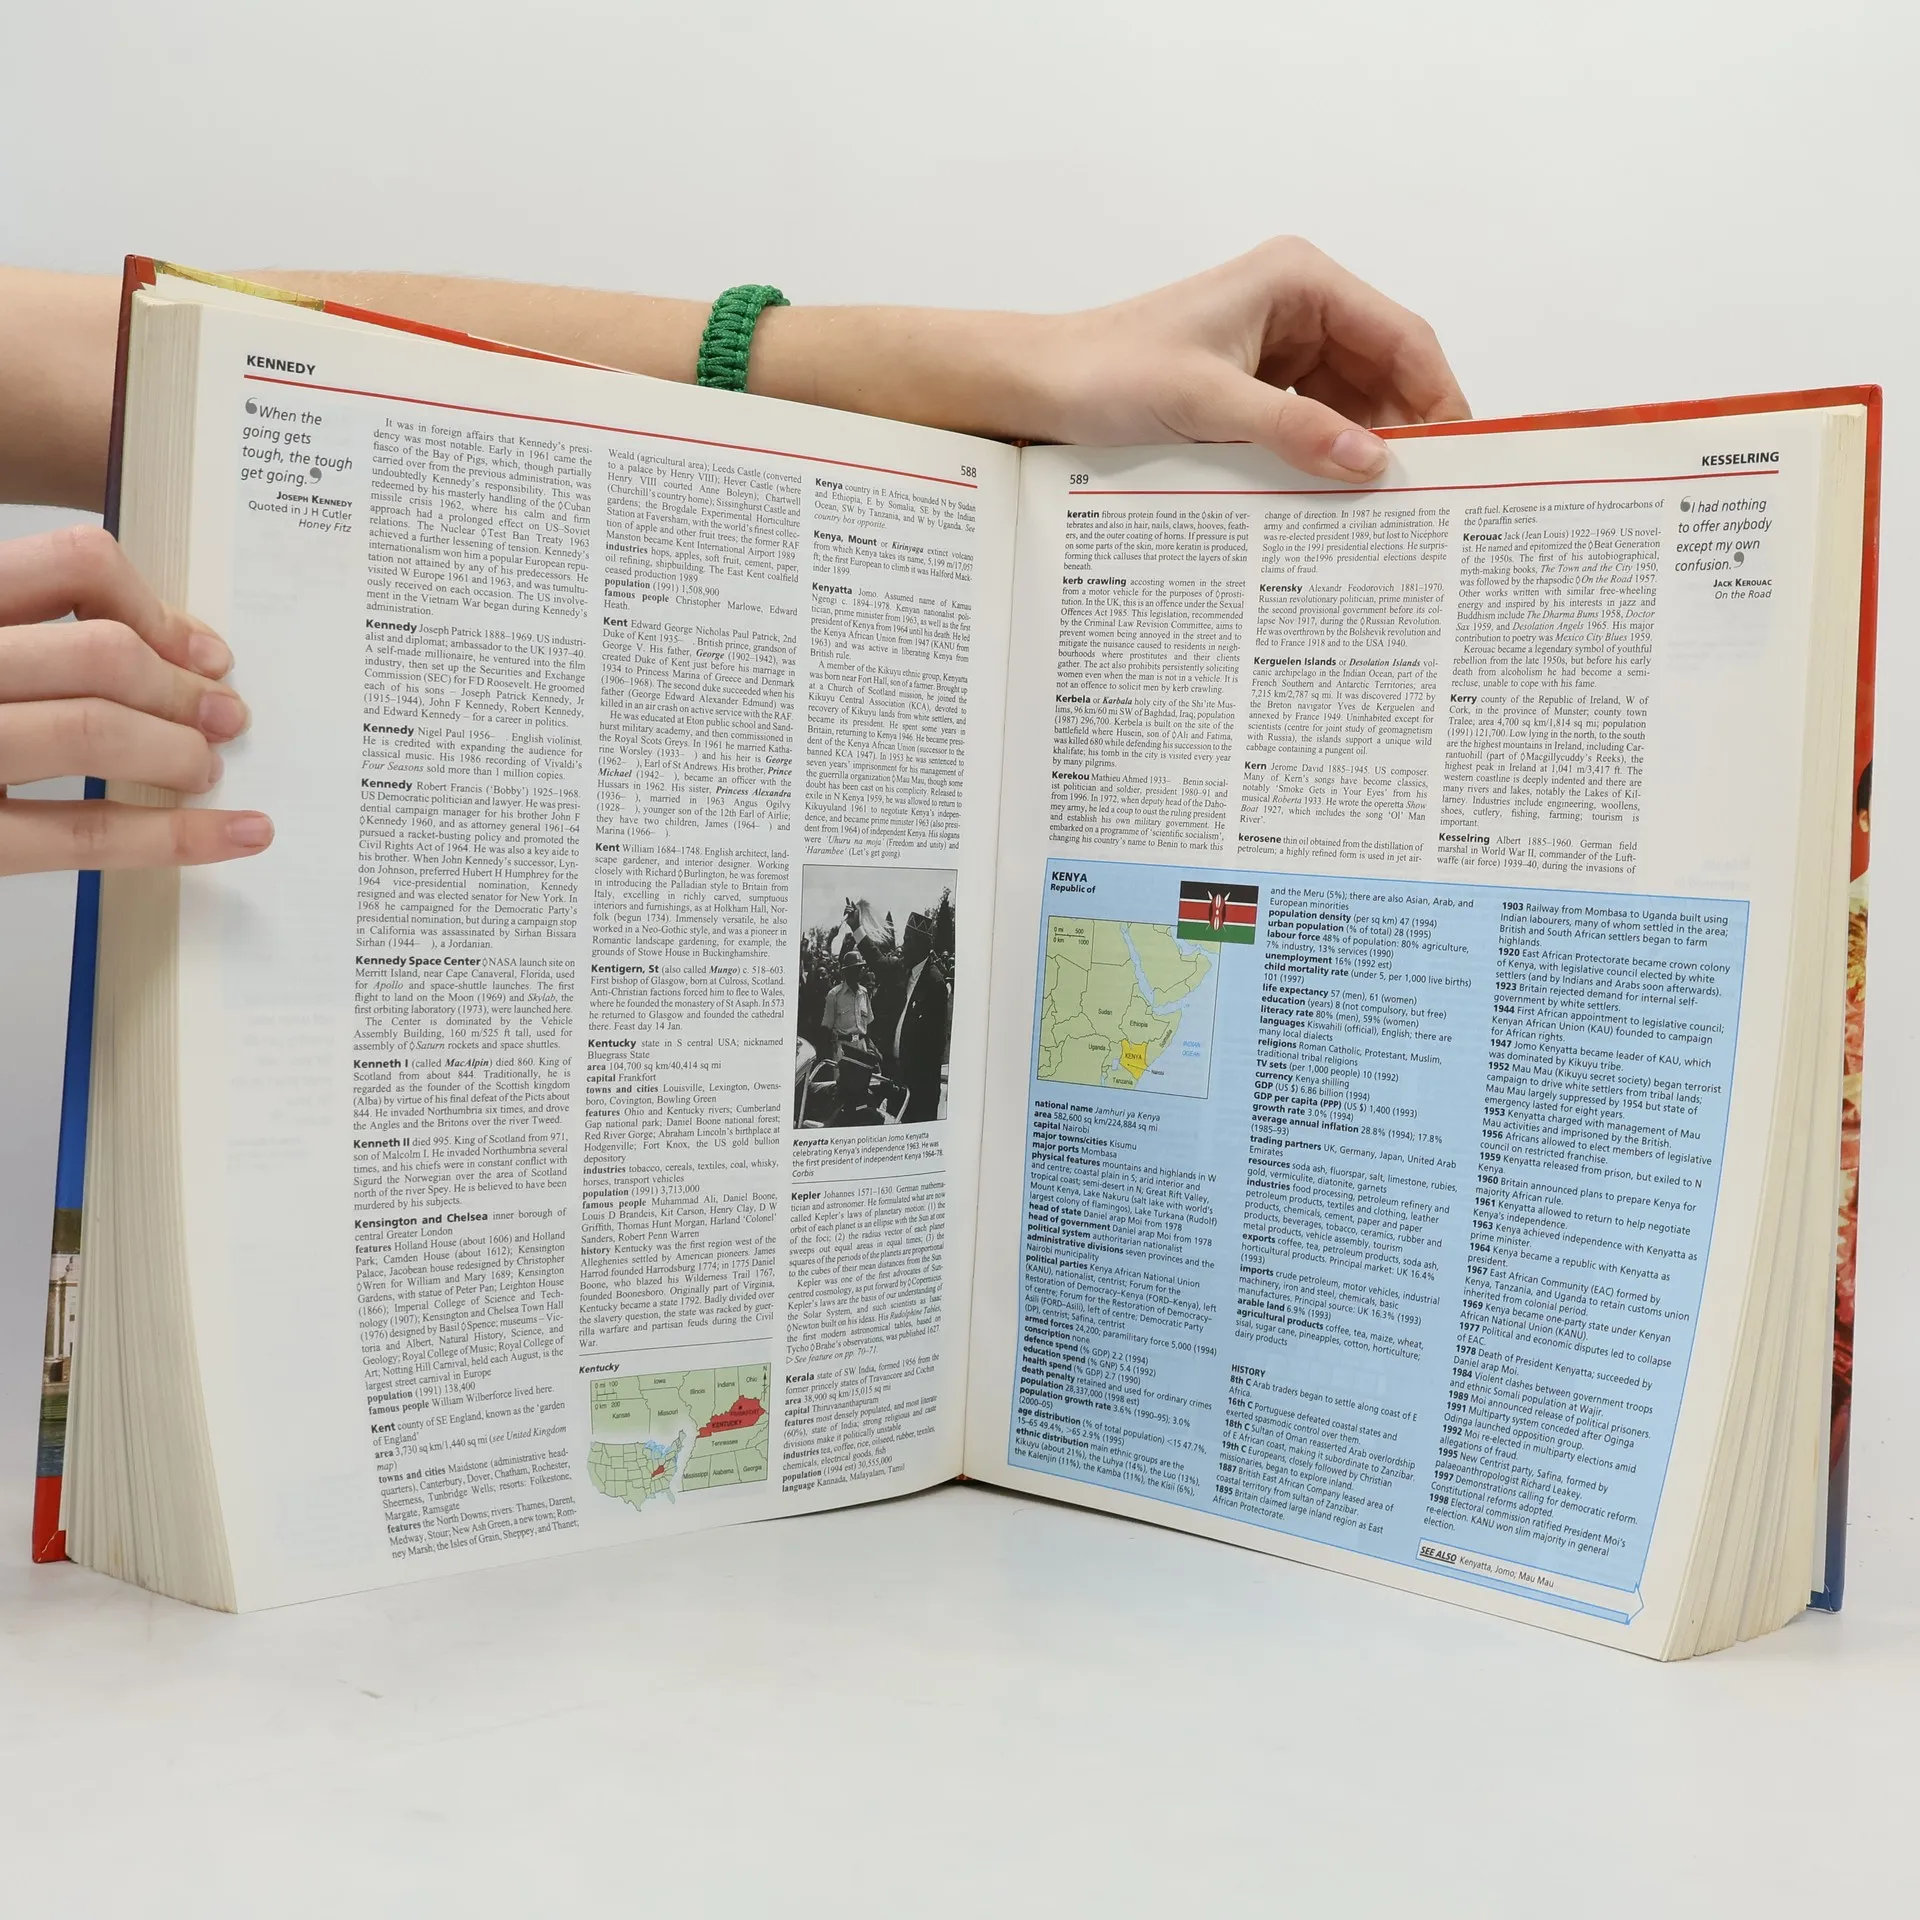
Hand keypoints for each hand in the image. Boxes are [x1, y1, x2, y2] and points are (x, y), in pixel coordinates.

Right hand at [0, 525, 271, 875]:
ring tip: (204, 768)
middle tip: (224, 717)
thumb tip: (182, 653)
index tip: (203, 653)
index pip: (73, 565)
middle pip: (97, 652)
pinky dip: (176, 837)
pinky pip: (84, 833)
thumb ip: (40, 635)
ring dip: (177, 750)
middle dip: (181, 690)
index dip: (157, 609)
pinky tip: (236, 835)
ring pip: (92, 730)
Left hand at [1031, 236, 1470, 479]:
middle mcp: (1298, 306)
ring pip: (1353, 405)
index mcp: (1299, 281)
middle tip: (1427, 496)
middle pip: (1385, 373)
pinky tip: (1337, 498)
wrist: (1042, 387)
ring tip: (1386, 508)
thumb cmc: (1110, 371)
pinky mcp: (1257, 388)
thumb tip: (1372, 463)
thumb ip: (1294, 432)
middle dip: (1405, 429)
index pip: (1400, 335)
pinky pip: (1314, 424)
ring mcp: (1279, 348)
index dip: (1438, 394)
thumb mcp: (1207, 404)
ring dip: (1366, 450)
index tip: (1458, 452)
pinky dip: (1328, 458)